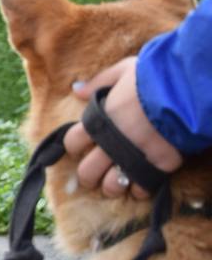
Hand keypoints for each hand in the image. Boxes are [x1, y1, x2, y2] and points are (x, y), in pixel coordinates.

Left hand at [63, 57, 182, 197]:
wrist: (186, 86)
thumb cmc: (153, 75)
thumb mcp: (123, 70)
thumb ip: (99, 81)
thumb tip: (77, 90)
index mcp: (99, 120)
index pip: (72, 142)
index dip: (74, 147)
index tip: (80, 148)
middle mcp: (112, 142)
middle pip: (87, 171)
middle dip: (88, 176)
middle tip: (94, 174)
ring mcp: (135, 155)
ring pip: (112, 185)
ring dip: (112, 186)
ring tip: (116, 182)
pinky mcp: (160, 164)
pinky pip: (142, 187)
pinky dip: (140, 189)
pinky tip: (140, 184)